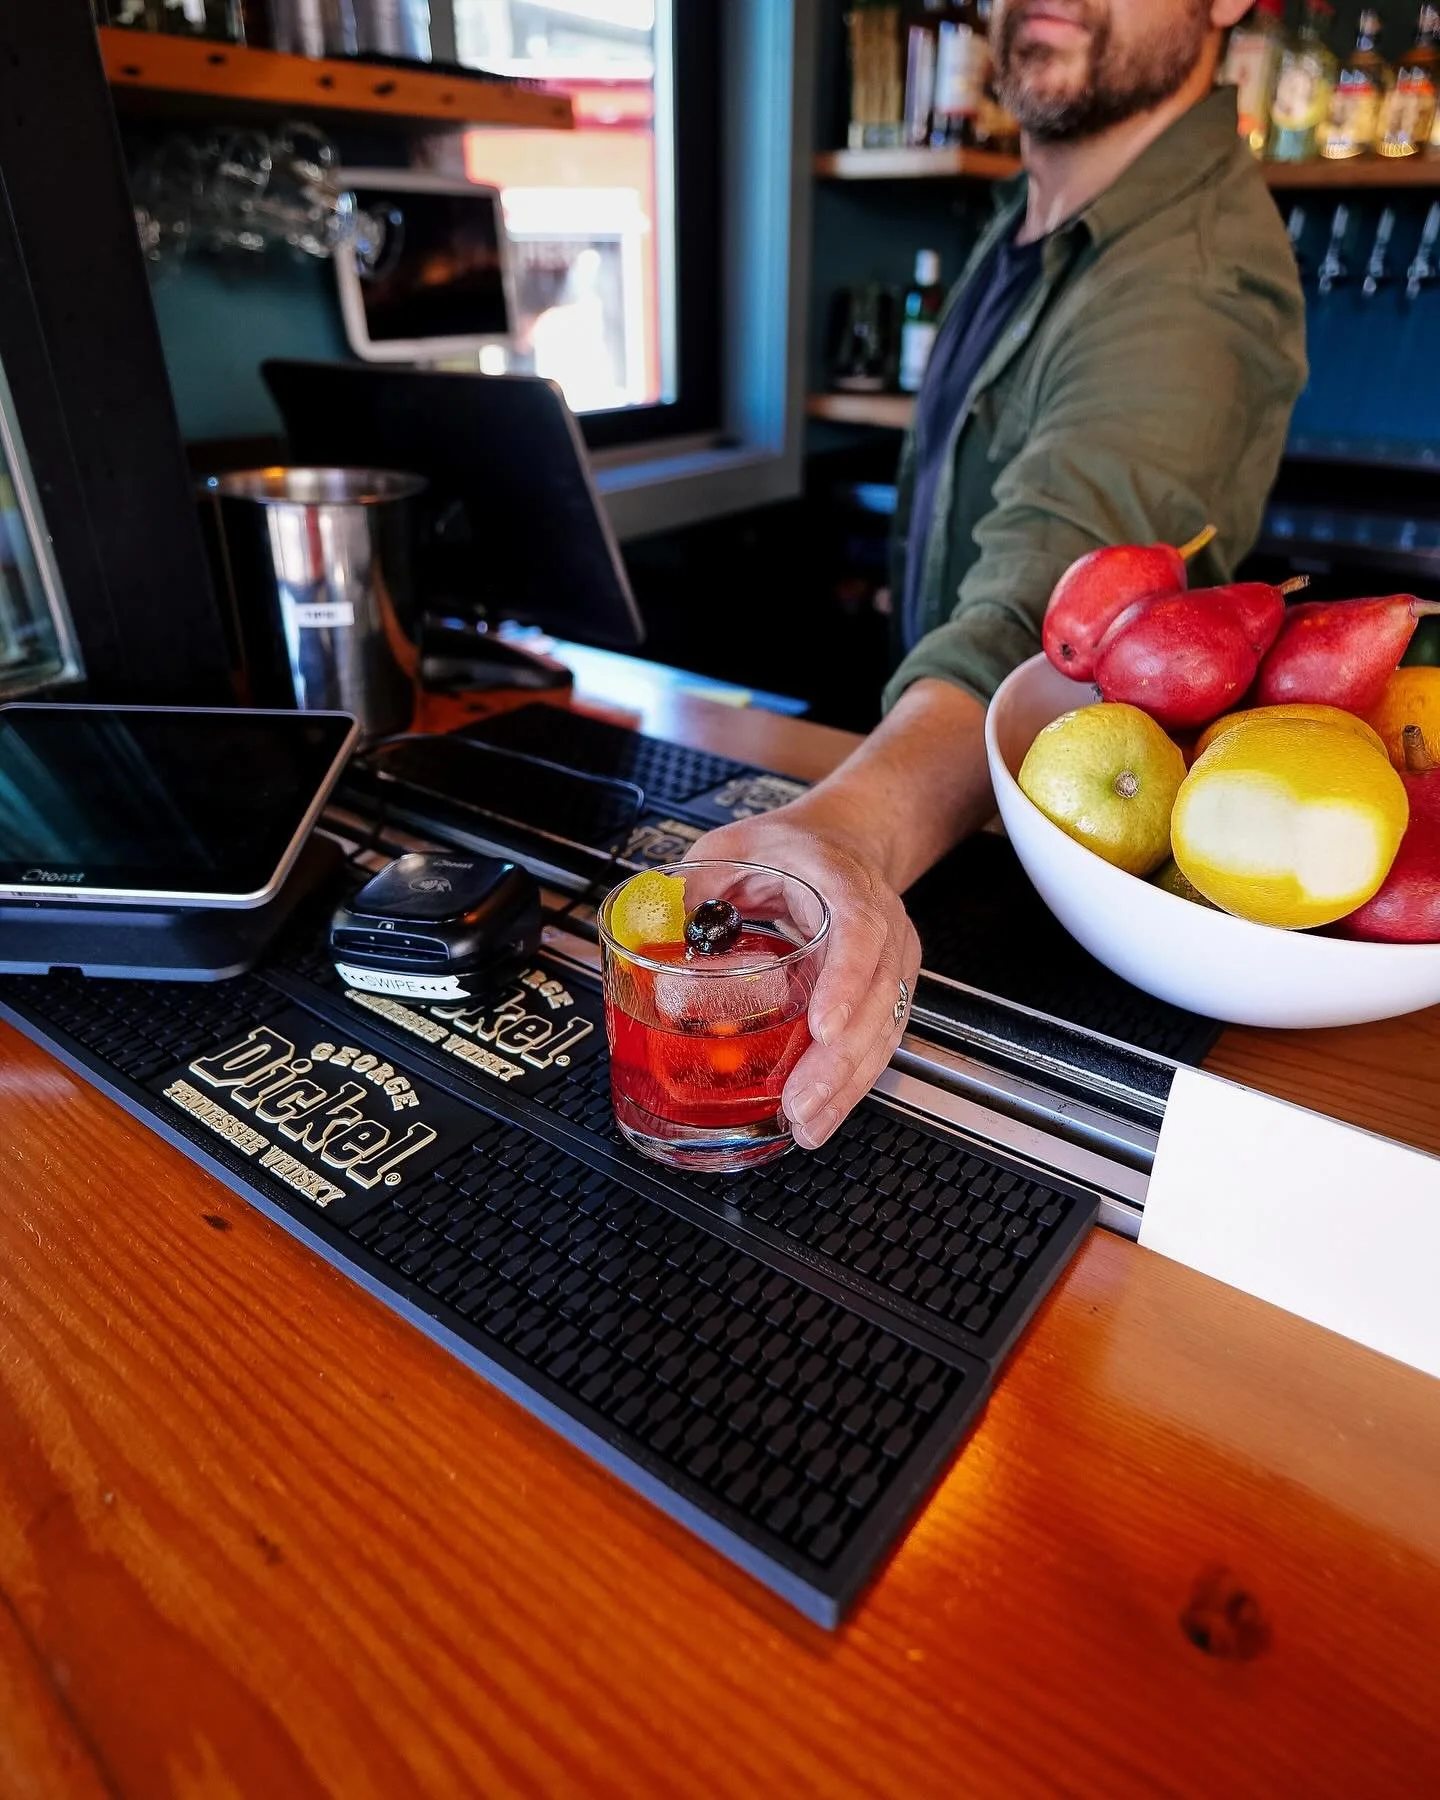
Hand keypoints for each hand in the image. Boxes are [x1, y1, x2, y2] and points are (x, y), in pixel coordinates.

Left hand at [685, 805, 920, 1149]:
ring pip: (884, 1028)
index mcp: (843, 883)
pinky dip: (851, 1084)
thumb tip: (653, 930)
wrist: (848, 841)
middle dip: (841, 1059)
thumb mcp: (734, 847)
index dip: (846, 981)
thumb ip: (693, 886)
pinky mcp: (886, 993)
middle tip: (801, 1102)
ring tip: (808, 1123)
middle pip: (879, 995)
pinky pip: (878, 1042)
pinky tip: (821, 1114)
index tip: (823, 1026)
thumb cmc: (794, 847)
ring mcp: (890, 961)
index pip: (858, 930)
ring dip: (847, 1084)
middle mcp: (880, 925)